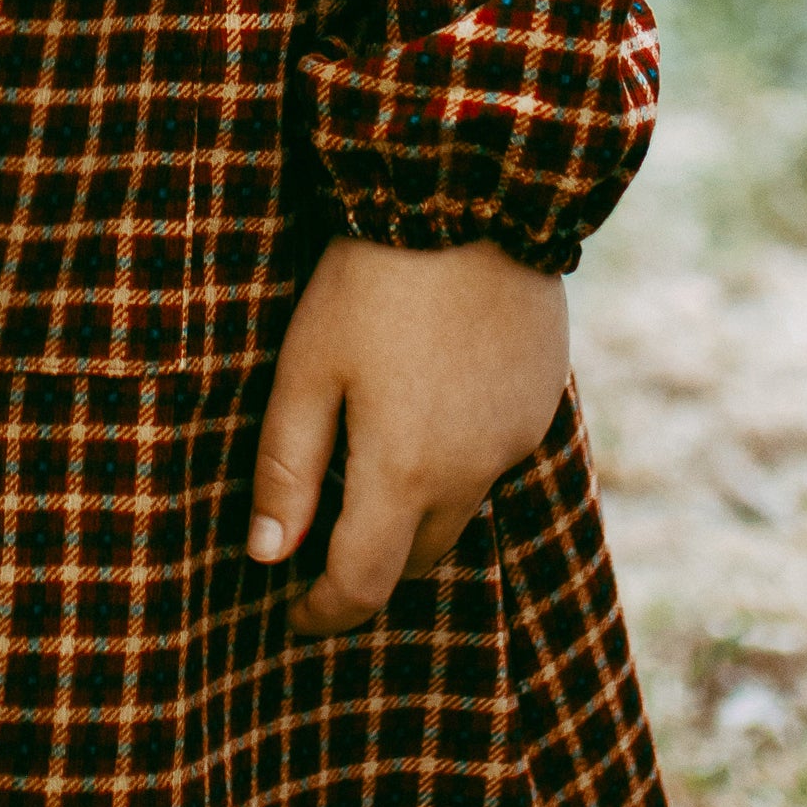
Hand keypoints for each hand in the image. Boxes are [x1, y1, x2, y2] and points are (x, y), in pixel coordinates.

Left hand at [246, 234, 568, 634]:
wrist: (472, 194)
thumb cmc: (372, 278)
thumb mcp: (307, 367)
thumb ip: (286, 467)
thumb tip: (266, 555)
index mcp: (405, 474)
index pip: (363, 585)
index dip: (323, 611)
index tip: (292, 610)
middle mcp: (471, 475)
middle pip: (415, 559)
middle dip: (369, 564)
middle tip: (324, 542)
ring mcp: (514, 441)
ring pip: (460, 513)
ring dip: (415, 513)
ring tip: (370, 473)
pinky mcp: (540, 404)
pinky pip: (492, 461)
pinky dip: (455, 463)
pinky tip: (426, 413)